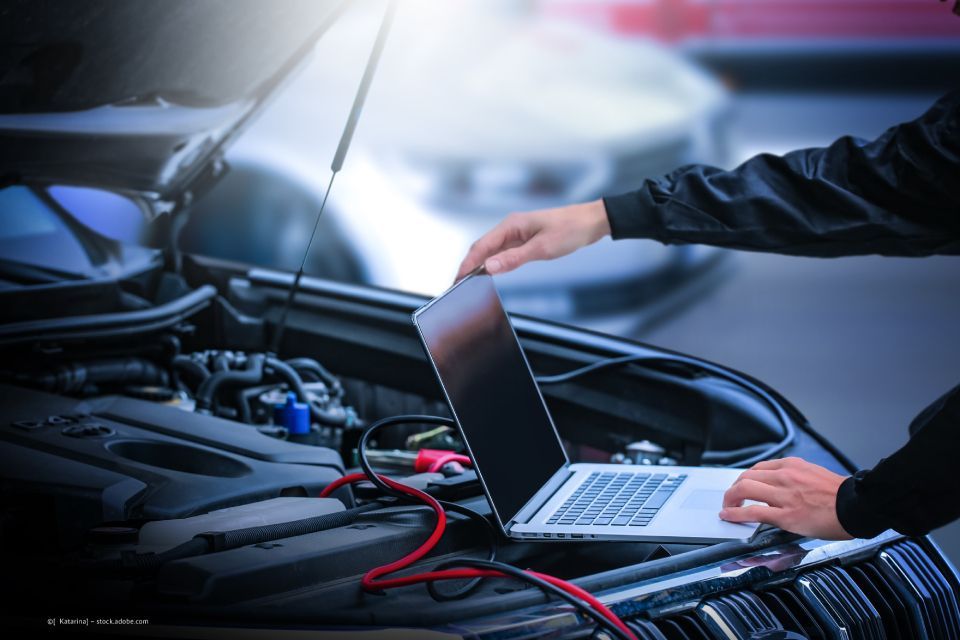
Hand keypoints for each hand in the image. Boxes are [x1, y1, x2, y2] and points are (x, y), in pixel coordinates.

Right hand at [455, 199, 611, 279]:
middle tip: (458, 284)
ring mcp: (517, 233)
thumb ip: (513, 258)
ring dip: (480, 265)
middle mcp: (510, 227)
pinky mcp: (524, 239)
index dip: (467, 264)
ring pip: (491, 250)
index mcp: (511, 225)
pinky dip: (493, 262)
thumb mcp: (542, 248)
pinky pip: (503, 251)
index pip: (481, 246)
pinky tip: (490, 272)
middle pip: (482, 247)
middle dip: (469, 265)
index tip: (458, 279)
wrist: (590, 222)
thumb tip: (489, 267)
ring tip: (469, 281)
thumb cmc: (570, 229)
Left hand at [720, 457, 853, 539]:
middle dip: (734, 488)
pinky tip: (728, 516)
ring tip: (727, 507)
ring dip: (730, 499)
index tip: (742, 486)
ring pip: (744, 489)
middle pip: (746, 476)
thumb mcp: (814, 475)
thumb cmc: (841, 495)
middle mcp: (785, 476)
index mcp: (792, 465)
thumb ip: (795, 478)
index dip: (746, 479)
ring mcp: (784, 495)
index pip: (759, 468)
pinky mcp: (786, 515)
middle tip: (731, 498)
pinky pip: (752, 511)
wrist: (859, 506)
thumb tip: (781, 487)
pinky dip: (735, 513)